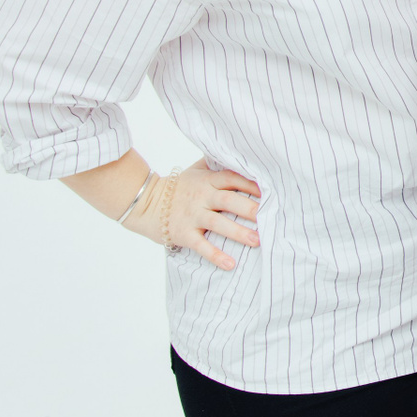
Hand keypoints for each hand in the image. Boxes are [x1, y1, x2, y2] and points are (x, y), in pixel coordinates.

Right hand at [125, 160, 261, 270]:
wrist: (144, 202)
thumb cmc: (176, 186)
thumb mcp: (195, 170)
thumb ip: (216, 164)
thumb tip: (238, 151)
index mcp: (207, 181)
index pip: (233, 179)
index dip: (252, 184)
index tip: (272, 190)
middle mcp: (202, 197)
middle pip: (229, 200)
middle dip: (250, 208)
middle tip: (271, 216)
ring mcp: (193, 216)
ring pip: (218, 224)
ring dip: (238, 232)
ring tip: (257, 240)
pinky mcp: (184, 234)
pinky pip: (201, 246)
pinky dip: (215, 255)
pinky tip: (230, 264)